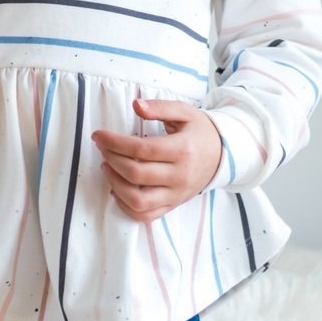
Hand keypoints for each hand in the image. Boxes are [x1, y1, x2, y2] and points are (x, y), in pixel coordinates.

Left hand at [92, 99, 222, 222]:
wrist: (223, 155)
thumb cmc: (199, 132)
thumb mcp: (184, 112)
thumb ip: (160, 108)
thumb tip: (136, 105)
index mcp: (182, 150)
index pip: (141, 149)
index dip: (115, 142)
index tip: (98, 135)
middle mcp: (179, 176)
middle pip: (136, 173)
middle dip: (111, 159)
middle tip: (101, 147)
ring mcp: (176, 194)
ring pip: (138, 200)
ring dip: (115, 184)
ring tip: (106, 167)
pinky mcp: (172, 205)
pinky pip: (145, 216)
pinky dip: (126, 206)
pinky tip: (116, 188)